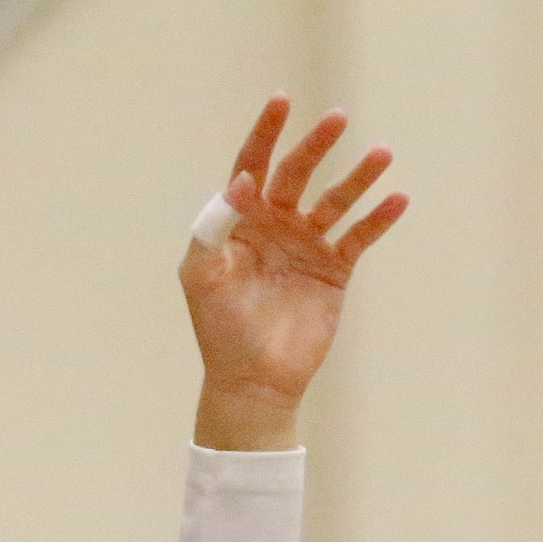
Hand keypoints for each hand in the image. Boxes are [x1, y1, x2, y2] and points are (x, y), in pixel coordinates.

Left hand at [181, 96, 407, 449]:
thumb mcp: (203, 277)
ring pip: (336, 200)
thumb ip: (214, 229)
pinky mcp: (334, 271)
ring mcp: (307, 246)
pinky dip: (378, 218)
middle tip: (336, 119)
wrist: (253, 381)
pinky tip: (396, 198)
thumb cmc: (220, 331)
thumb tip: (239, 182)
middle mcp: (275, 227)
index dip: (265, 133)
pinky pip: (359, 236)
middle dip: (315, 146)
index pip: (252, 167)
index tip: (281, 102)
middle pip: (297, 174)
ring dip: (358, 177)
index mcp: (240, 224)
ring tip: (381, 154)